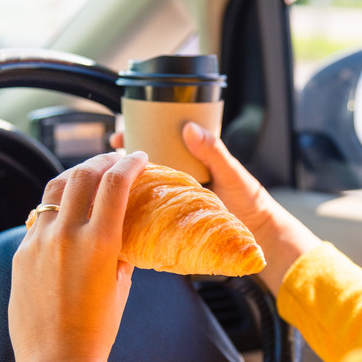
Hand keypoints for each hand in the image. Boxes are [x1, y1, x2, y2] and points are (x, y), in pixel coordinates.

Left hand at [9, 151, 147, 361]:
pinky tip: (64, 210)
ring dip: (75, 174)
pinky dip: (56, 204)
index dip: (129, 163)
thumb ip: (121, 250)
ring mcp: (38, 241)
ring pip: (54, 188)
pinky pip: (38, 215)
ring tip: (88, 174)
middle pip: (82, 174)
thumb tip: (123, 230)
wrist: (57, 360)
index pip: (115, 183)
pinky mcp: (21, 252)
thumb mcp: (121, 284)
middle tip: (115, 160)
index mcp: (99, 242)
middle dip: (103, 160)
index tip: (138, 157)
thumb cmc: (95, 330)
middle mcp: (66, 235)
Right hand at [111, 123, 319, 292]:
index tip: (119, 136)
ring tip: (104, 184)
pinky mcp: (172, 220)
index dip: (136, 136)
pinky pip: (149, 211)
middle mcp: (178, 179)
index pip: (158, 142)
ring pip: (142, 188)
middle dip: (121, 161)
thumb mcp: (231, 172)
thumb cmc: (250, 201)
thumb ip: (214, 151)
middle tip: (106, 158)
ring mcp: (173, 200)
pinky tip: (118, 210)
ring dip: (123, 185)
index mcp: (191, 160)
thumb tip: (190, 128)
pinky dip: (133, 208)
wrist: (257, 233)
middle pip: (143, 165)